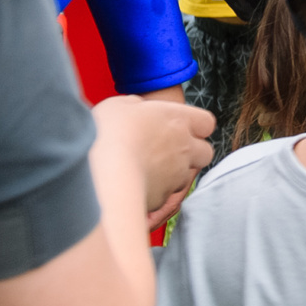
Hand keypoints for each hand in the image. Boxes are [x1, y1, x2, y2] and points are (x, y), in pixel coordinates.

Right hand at [91, 93, 213, 227]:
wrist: (100, 174)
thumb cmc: (107, 133)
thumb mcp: (119, 106)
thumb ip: (136, 106)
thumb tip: (137, 110)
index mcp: (178, 120)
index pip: (205, 122)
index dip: (194, 125)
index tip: (177, 127)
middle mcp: (184, 148)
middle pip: (205, 152)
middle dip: (192, 153)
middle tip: (166, 152)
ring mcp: (176, 176)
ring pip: (185, 176)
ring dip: (171, 174)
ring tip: (143, 170)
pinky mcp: (162, 199)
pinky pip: (164, 196)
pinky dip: (153, 192)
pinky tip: (132, 187)